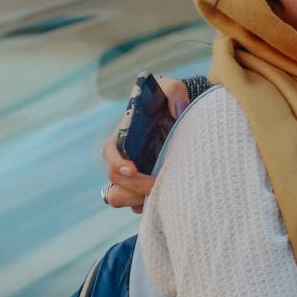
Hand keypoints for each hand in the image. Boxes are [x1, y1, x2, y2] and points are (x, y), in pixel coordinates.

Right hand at [100, 75, 190, 211]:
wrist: (186, 117)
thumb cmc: (171, 102)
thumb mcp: (172, 89)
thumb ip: (173, 91)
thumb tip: (178, 110)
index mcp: (124, 137)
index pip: (110, 153)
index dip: (118, 163)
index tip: (133, 169)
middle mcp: (125, 159)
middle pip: (114, 181)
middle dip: (133, 187)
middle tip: (156, 185)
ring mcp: (133, 177)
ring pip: (118, 197)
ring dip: (135, 200)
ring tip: (160, 196)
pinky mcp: (145, 189)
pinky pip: (137, 207)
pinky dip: (148, 207)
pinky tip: (167, 201)